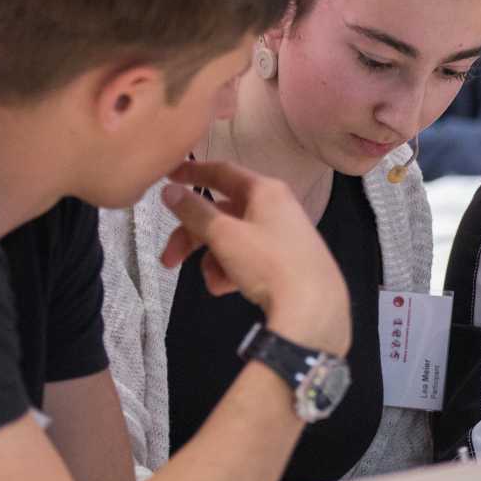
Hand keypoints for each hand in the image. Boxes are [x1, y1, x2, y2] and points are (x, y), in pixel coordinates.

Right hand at [159, 159, 349, 354]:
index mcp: (264, 190)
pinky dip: (233, 270)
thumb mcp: (224, 235)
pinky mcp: (285, 261)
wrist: (313, 307)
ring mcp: (281, 235)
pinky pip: (248, 257)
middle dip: (192, 237)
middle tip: (168, 260)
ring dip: (214, 260)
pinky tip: (228, 289)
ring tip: (213, 282)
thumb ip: (193, 211)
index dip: (192, 172)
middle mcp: (275, 207)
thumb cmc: (268, 262)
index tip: (167, 176)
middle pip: (221, 213)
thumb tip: (170, 190)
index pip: (222, 172)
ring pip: (232, 239)